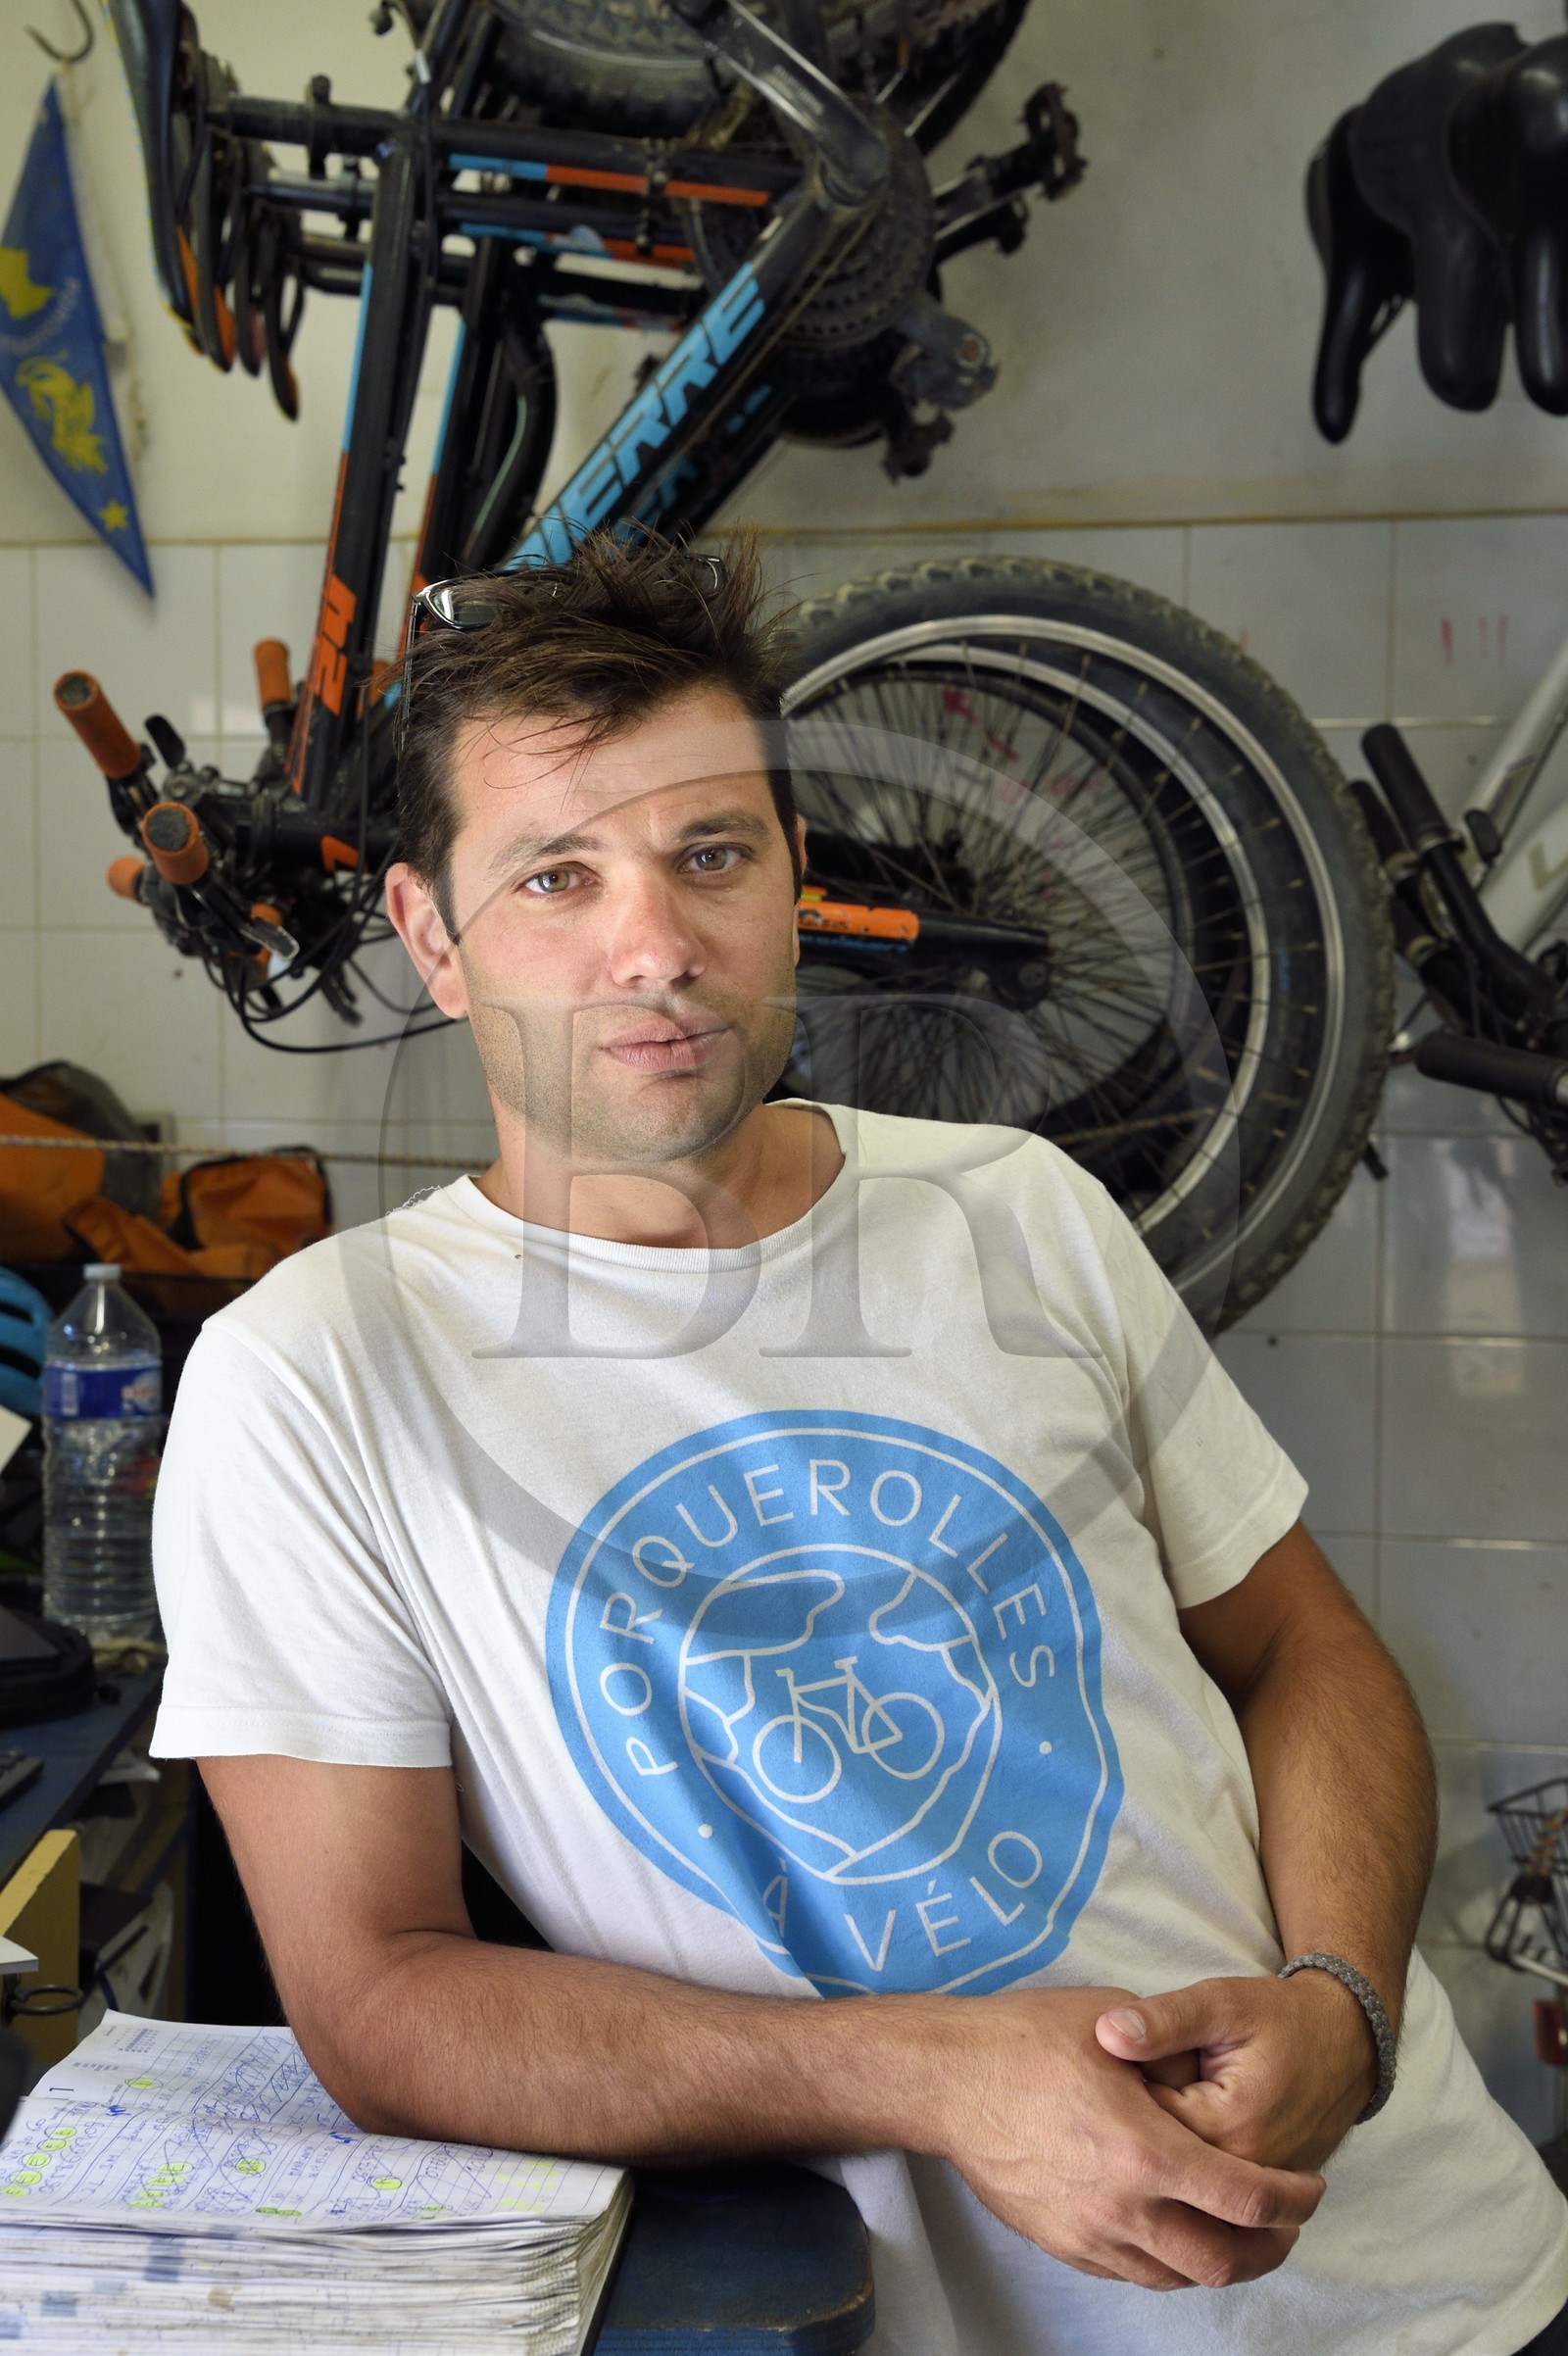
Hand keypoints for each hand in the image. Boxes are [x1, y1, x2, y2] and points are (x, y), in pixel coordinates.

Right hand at [924, 1984, 1324, 2290]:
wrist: (950, 2079)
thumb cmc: (1029, 2039)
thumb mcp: (1115, 2025)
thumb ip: (1172, 2060)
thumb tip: (1208, 2083)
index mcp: (1146, 2151)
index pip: (1248, 2199)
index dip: (1293, 2199)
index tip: (1310, 2187)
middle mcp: (1124, 2208)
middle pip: (1224, 2261)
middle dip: (1269, 2247)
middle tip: (1285, 2222)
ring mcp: (1091, 2235)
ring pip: (1179, 2277)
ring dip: (1221, 2259)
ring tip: (1237, 2230)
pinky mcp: (1064, 2245)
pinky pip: (1134, 2273)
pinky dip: (1169, 2260)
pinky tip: (1175, 2228)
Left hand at [1093, 1972, 1377, 2171]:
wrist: (1347, 2045)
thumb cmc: (1279, 2018)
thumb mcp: (1220, 2002)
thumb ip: (1163, 2020)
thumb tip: (1107, 2034)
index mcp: (1225, 2127)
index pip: (1140, 2126)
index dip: (1120, 2091)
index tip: (1124, 2062)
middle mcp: (1242, 2173)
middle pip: (1159, 2161)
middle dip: (1139, 2122)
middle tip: (1146, 2078)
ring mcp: (1255, 2193)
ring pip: (1182, 2179)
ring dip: (1162, 2144)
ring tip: (1166, 2098)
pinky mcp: (1262, 2198)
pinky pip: (1207, 2190)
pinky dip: (1188, 2159)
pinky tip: (1183, 2122)